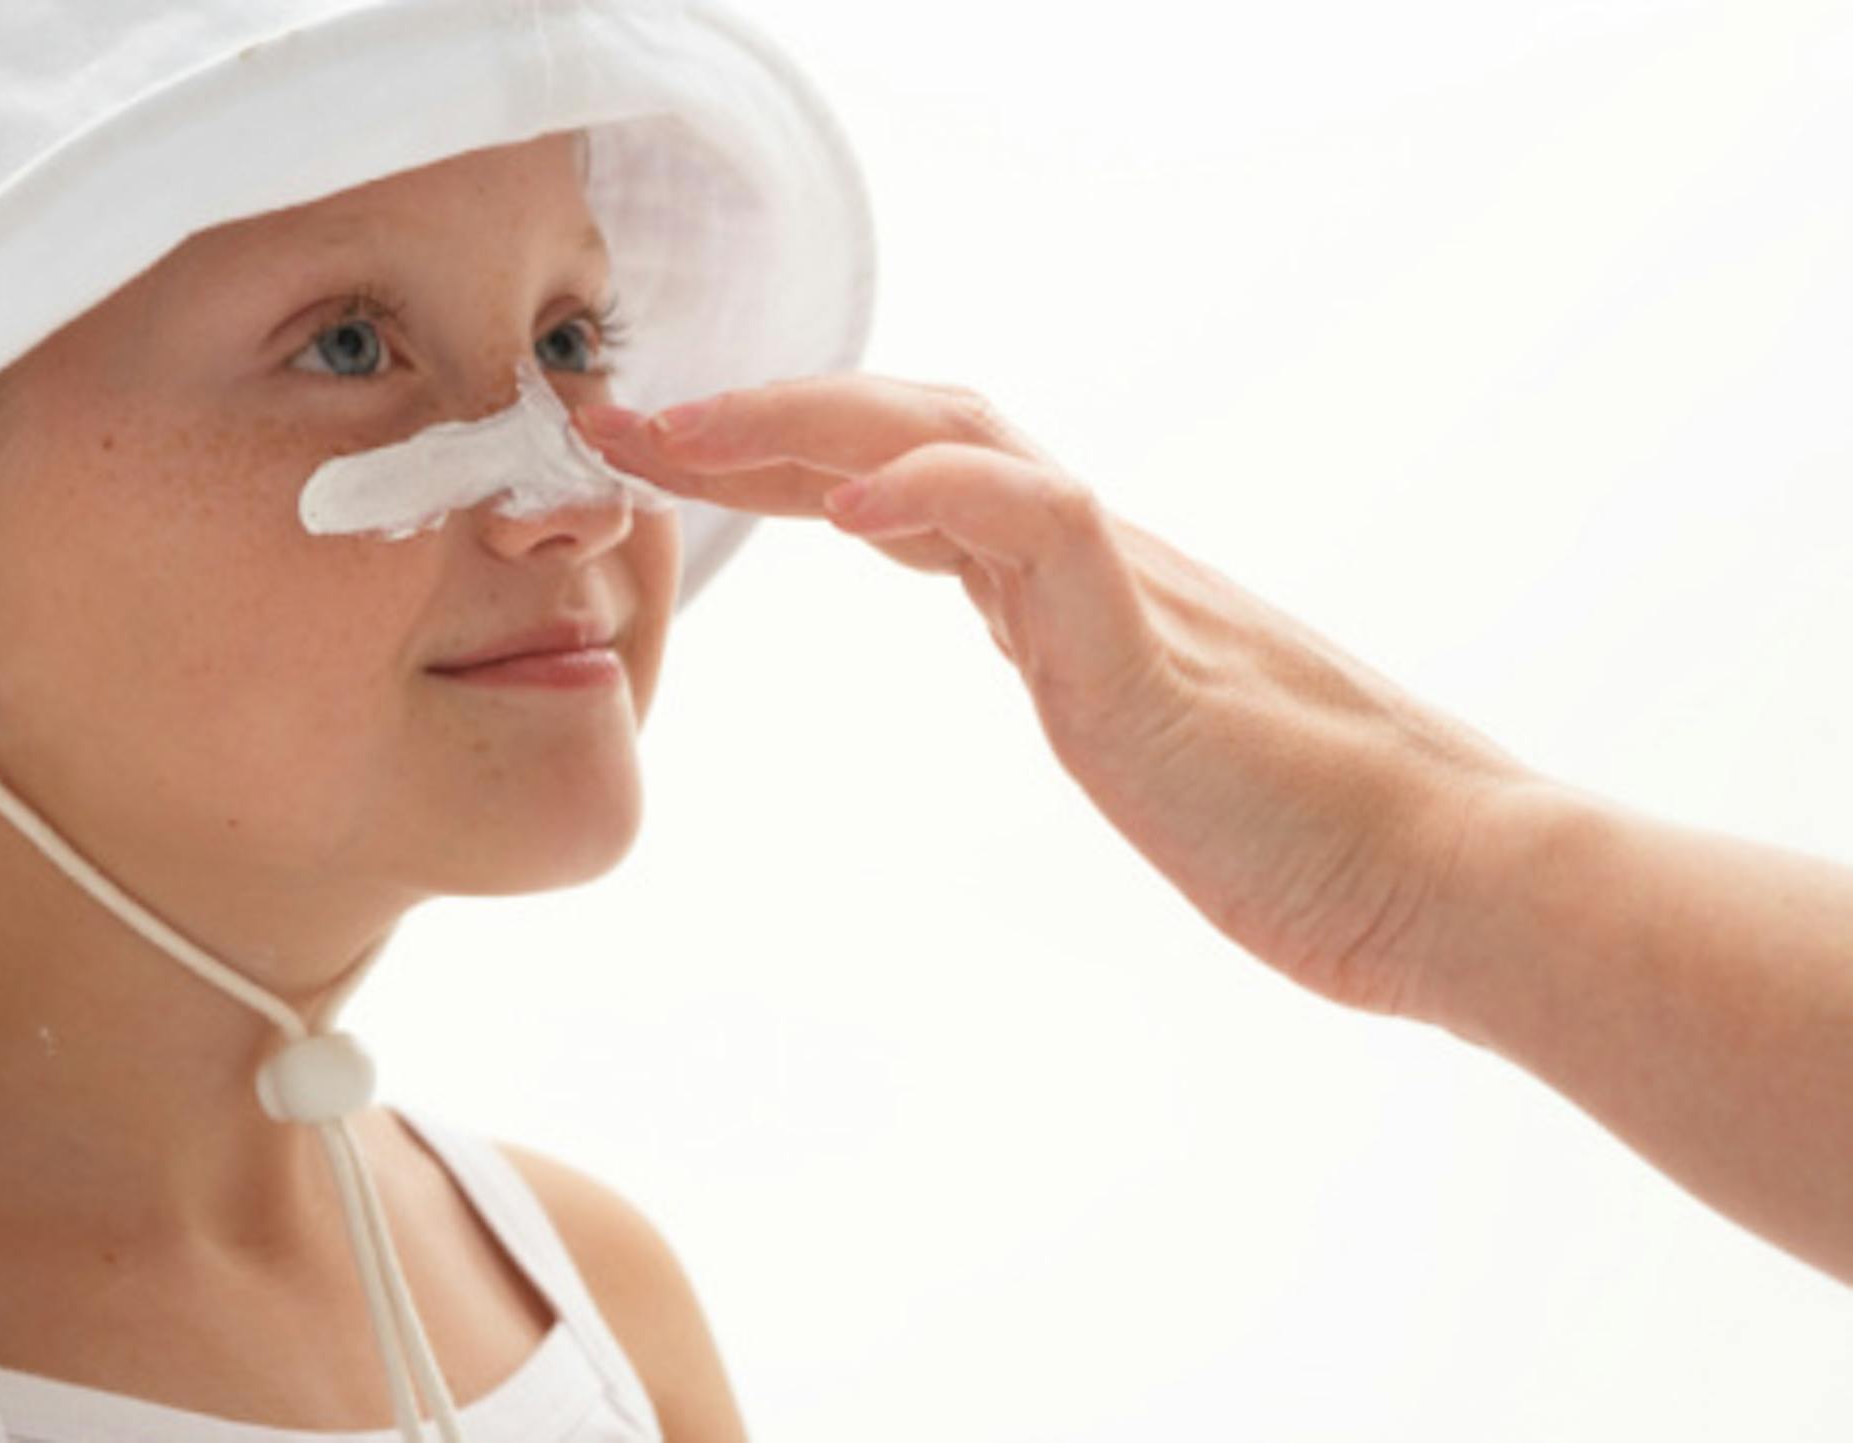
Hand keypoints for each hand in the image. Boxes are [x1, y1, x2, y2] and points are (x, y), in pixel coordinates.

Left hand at [574, 376, 1542, 1021]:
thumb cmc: (1306, 831)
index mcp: (1070, 587)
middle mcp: (1086, 563)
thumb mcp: (1148, 730)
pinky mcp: (1155, 656)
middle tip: (623, 423)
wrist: (1447, 877)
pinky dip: (945, 498)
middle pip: (906, 433)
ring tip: (692, 432)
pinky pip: (1043, 532)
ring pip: (959, 445)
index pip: (904, 480)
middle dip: (758, 418)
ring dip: (812, 427)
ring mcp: (1123, 595)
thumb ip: (1090, 666)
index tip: (668, 457)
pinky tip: (853, 507)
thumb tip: (1050, 647)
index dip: (780, 455)